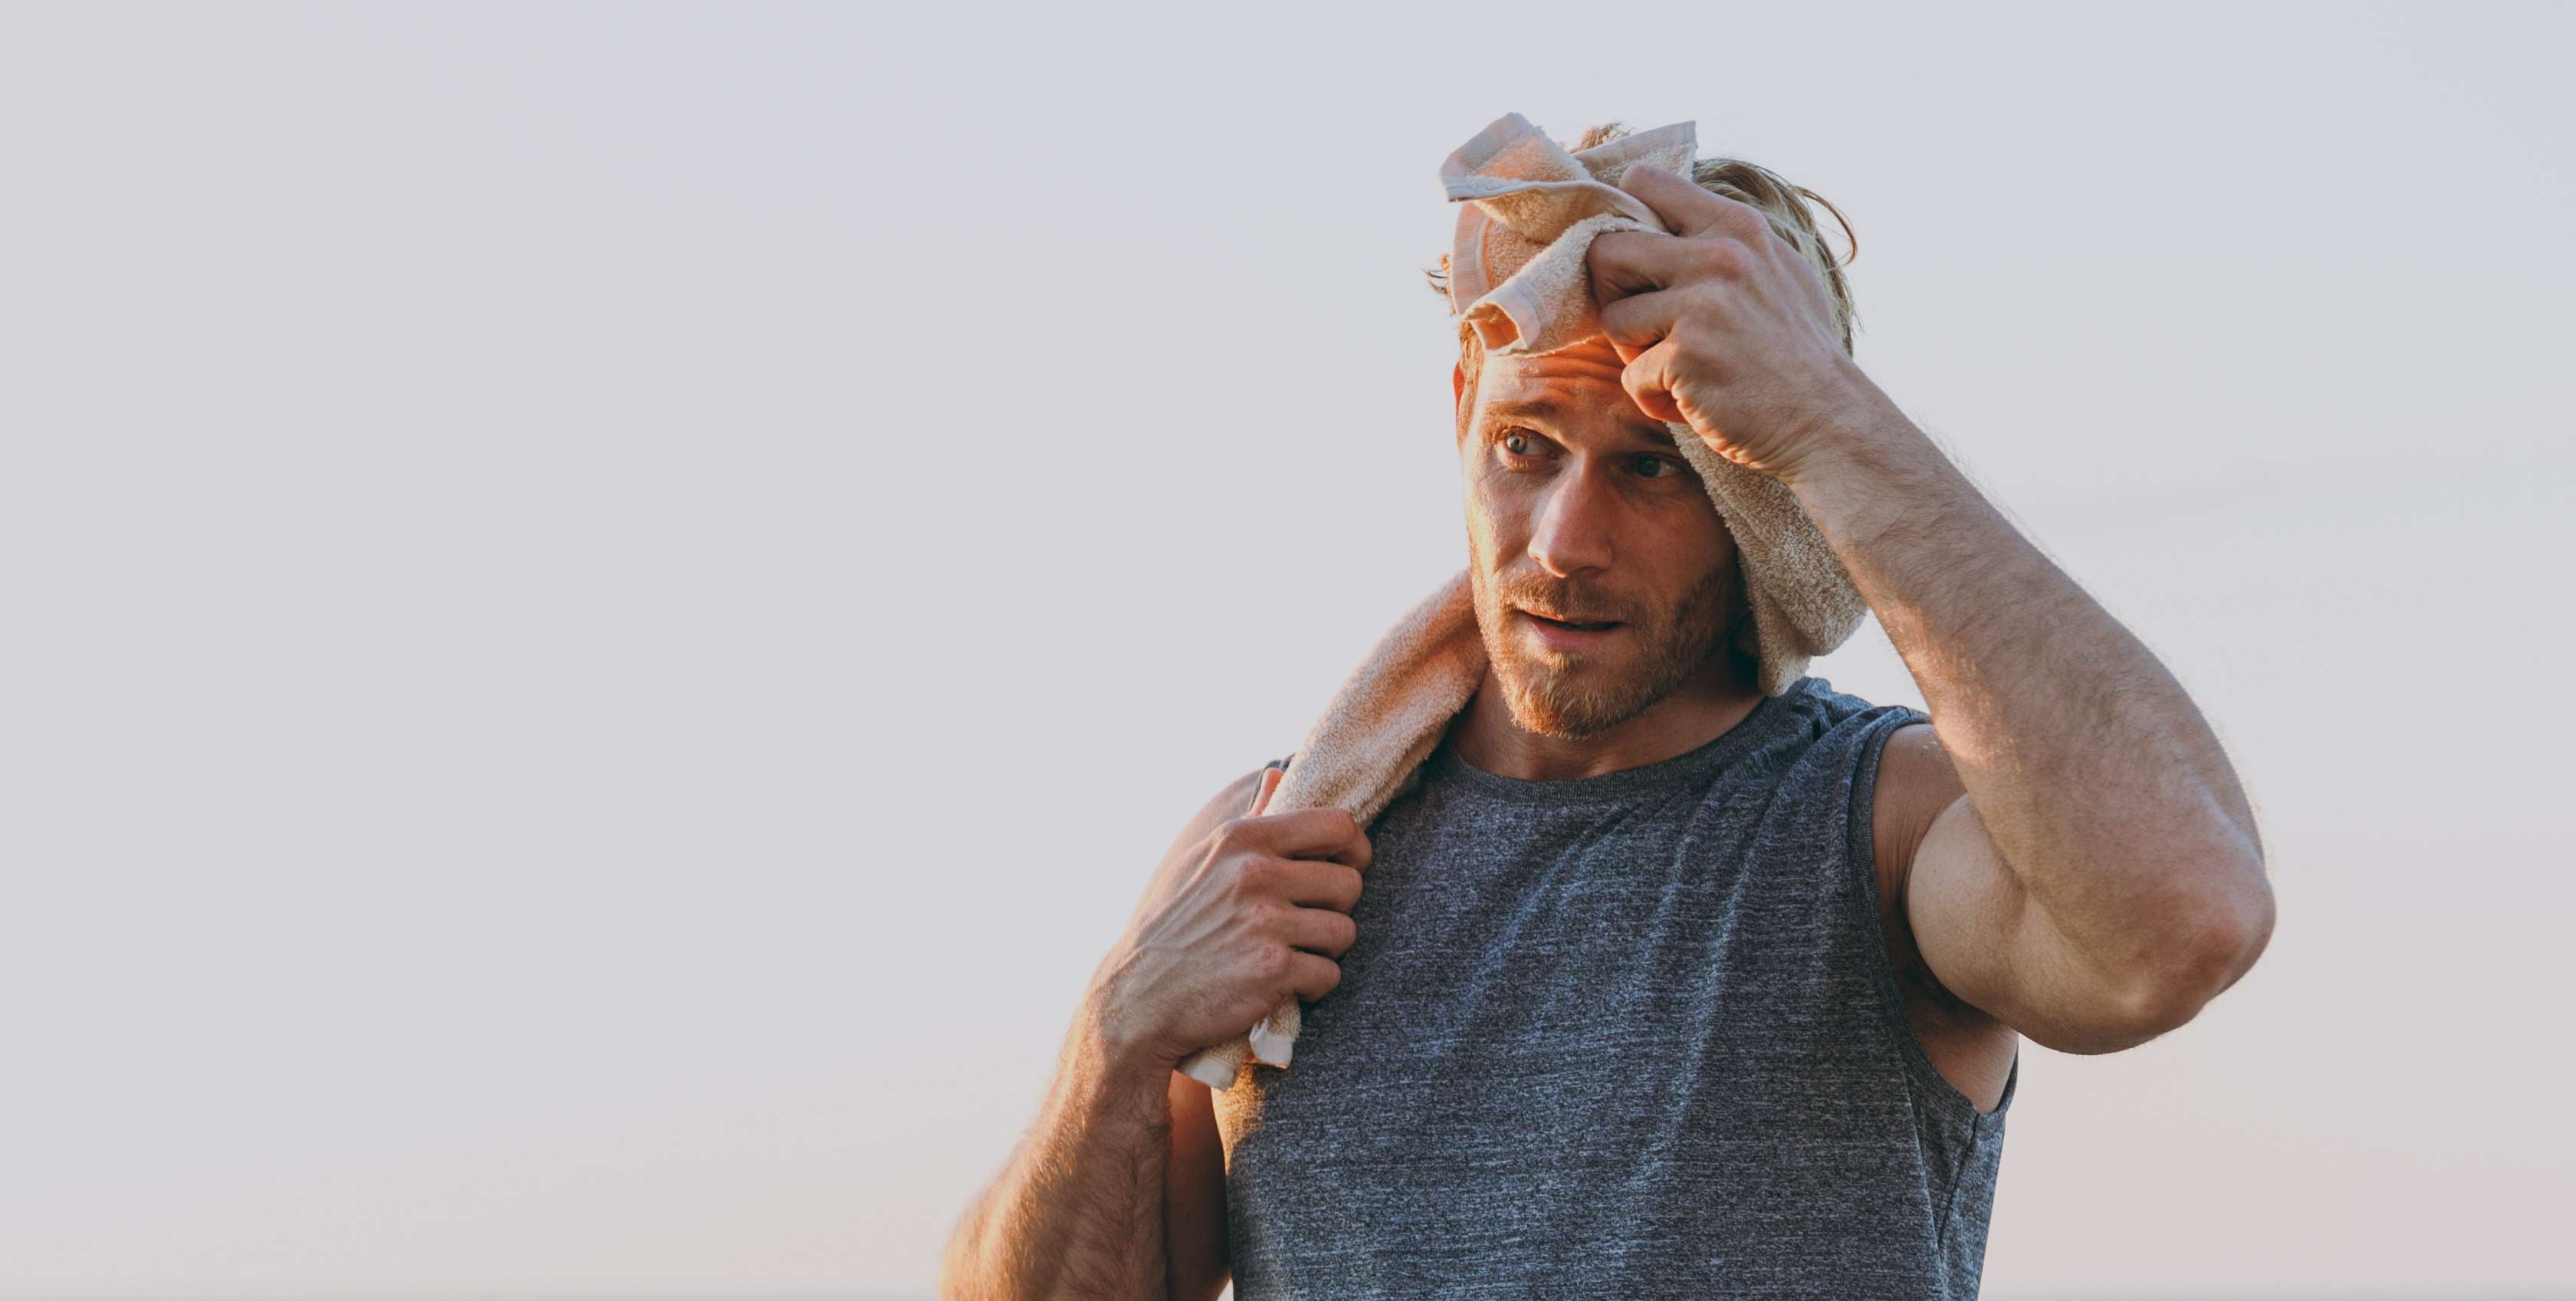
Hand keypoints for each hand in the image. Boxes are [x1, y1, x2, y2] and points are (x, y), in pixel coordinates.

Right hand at [1086, 768, 1370, 1073]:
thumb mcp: (1204, 859)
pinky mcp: (1272, 970)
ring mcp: (1266, 922)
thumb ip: (1251, 819)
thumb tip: (1279, 773)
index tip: (1344, 869)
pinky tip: (1282, 984)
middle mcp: (1256, 873)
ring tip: (1291, 954)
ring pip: (1344, 932)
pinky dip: (1312, 986)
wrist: (1139, 996)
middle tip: (1307, 924)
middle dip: (1336, 910)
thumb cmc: (1176, 925)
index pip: (1338, 825)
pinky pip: (1329, 974)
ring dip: (1324, 950)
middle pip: (1350, 884)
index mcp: (1243, 838)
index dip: (1354, 849)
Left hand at [1586, 163, 1879, 482]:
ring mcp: (1703, 303)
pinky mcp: (1686, 353)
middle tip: (1648, 328)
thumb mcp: (1775, 271)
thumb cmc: (1796, 354)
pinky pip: (1630, 376)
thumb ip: (1723, 242)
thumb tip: (1658, 220)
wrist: (1829, 421)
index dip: (1623, 223)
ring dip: (1635, 354)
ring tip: (1681, 369)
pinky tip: (1696, 401)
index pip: (1645, 183)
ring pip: (1613, 319)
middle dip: (1615, 296)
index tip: (1636, 264)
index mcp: (1737, 226)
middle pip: (1606, 251)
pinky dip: (1655, 398)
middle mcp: (1720, 255)